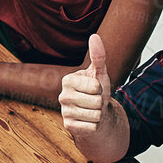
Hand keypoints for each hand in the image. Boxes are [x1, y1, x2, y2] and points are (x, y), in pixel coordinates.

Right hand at [59, 33, 116, 151]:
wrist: (94, 114)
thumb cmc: (96, 92)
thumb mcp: (99, 73)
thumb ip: (98, 56)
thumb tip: (94, 36)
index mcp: (68, 80)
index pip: (95, 87)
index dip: (100, 89)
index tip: (94, 89)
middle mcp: (63, 96)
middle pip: (96, 101)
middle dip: (100, 102)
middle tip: (94, 101)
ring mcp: (64, 112)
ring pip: (95, 115)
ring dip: (98, 114)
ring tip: (92, 110)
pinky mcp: (68, 126)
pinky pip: (92, 126)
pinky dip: (95, 125)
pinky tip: (88, 121)